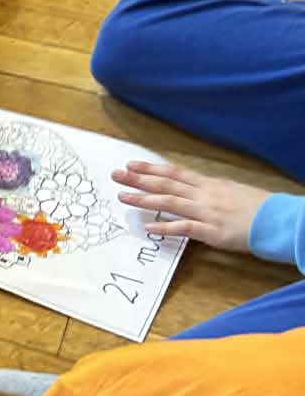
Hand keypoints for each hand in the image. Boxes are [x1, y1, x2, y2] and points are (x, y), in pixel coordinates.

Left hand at [112, 160, 270, 251]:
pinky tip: (149, 228)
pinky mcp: (213, 231)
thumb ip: (210, 191)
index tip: (131, 164)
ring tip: (123, 197)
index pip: (175, 173)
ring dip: (145, 200)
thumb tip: (192, 191)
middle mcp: (205, 195)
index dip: (151, 168)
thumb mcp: (232, 192)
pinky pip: (185, 228)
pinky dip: (166, 228)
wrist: (279, 220)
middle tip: (115, 175)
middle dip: (139, 179)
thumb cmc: (257, 208)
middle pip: (167, 184)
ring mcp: (207, 212)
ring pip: (171, 202)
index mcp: (210, 184)